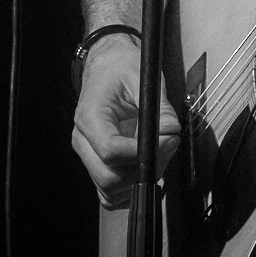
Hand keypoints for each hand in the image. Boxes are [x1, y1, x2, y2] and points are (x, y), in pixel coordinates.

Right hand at [70, 32, 181, 209]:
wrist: (108, 65)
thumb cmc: (123, 69)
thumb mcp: (146, 80)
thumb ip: (161, 109)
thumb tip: (172, 133)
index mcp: (90, 117)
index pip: (110, 150)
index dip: (142, 153)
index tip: (168, 140)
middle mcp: (83, 140)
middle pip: (109, 177)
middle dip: (145, 169)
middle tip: (169, 146)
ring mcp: (87, 154)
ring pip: (110, 189)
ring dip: (140, 179)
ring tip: (159, 152)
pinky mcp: (96, 163)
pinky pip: (109, 191)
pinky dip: (131, 186)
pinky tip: (147, 164)